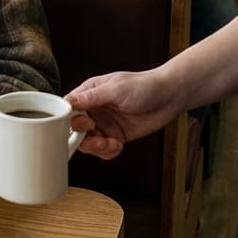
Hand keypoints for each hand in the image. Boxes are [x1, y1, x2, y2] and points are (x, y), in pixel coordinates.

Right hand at [66, 70, 181, 159]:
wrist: (169, 96)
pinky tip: (118, 145)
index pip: (68, 109)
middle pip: (75, 129)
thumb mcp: (115, 89)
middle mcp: (94, 110)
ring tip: (110, 143)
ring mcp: (104, 124)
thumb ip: (91, 97)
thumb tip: (67, 102)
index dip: (70, 120)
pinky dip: (108, 152)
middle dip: (83, 137)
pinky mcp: (116, 136)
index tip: (82, 125)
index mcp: (89, 93)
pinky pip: (103, 150)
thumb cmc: (144, 85)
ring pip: (87, 143)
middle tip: (97, 135)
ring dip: (96, 147)